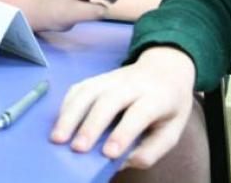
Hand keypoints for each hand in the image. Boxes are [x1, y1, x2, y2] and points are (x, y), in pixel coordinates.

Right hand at [50, 47, 195, 168]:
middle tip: (77, 149)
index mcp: (157, 97)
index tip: (108, 153)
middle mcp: (133, 84)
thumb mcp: (173, 129)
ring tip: (58, 138)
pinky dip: (67, 105)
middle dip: (91, 125)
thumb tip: (126, 161)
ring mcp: (113, 77)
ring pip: (88, 91)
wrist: (165, 68)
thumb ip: (153, 149)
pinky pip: (79, 88)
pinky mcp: (98, 77)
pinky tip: (59, 123)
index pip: (139, 113)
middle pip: (109, 100)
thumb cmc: (168, 106)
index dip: (123, 133)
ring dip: (71, 114)